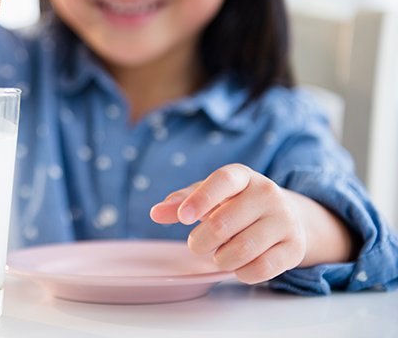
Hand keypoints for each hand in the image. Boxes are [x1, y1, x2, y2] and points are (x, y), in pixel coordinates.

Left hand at [150, 164, 307, 283]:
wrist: (287, 217)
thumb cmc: (236, 204)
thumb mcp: (208, 196)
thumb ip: (181, 202)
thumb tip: (156, 213)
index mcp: (243, 176)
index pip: (222, 181)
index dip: (200, 199)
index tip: (182, 218)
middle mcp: (268, 193)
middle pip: (223, 224)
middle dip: (201, 241)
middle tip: (197, 244)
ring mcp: (285, 220)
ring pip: (242, 250)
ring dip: (221, 259)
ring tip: (219, 255)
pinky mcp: (295, 247)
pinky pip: (262, 269)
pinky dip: (242, 273)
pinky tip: (239, 266)